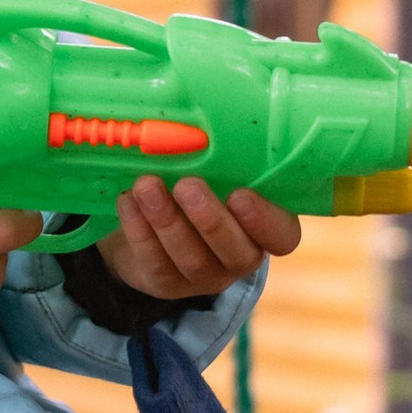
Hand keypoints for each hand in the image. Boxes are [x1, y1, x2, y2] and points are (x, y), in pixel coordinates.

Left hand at [98, 177, 301, 300]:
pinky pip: (155, 262)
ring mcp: (205, 277)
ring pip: (191, 258)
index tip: (240, 194)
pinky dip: (139, 230)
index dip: (265, 220)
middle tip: (187, 186)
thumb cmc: (198, 187)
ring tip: (146, 186)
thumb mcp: (216, 175)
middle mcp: (241, 257)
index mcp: (264, 228)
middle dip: (210, 218)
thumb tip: (203, 128)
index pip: (283, 235)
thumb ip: (221, 162)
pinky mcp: (168, 285)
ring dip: (167, 220)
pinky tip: (128, 201)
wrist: (152, 226)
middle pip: (236, 251)